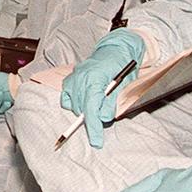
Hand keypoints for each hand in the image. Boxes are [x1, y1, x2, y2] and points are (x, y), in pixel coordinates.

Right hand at [60, 28, 144, 147]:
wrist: (115, 49)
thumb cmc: (122, 65)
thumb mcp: (124, 86)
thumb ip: (112, 103)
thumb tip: (103, 119)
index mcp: (95, 78)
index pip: (91, 109)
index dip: (93, 127)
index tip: (96, 142)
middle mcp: (80, 78)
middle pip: (81, 109)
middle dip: (92, 118)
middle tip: (104, 117)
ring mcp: (73, 77)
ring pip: (74, 105)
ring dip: (85, 110)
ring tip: (98, 103)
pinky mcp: (69, 78)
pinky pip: (67, 98)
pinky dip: (75, 103)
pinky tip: (84, 100)